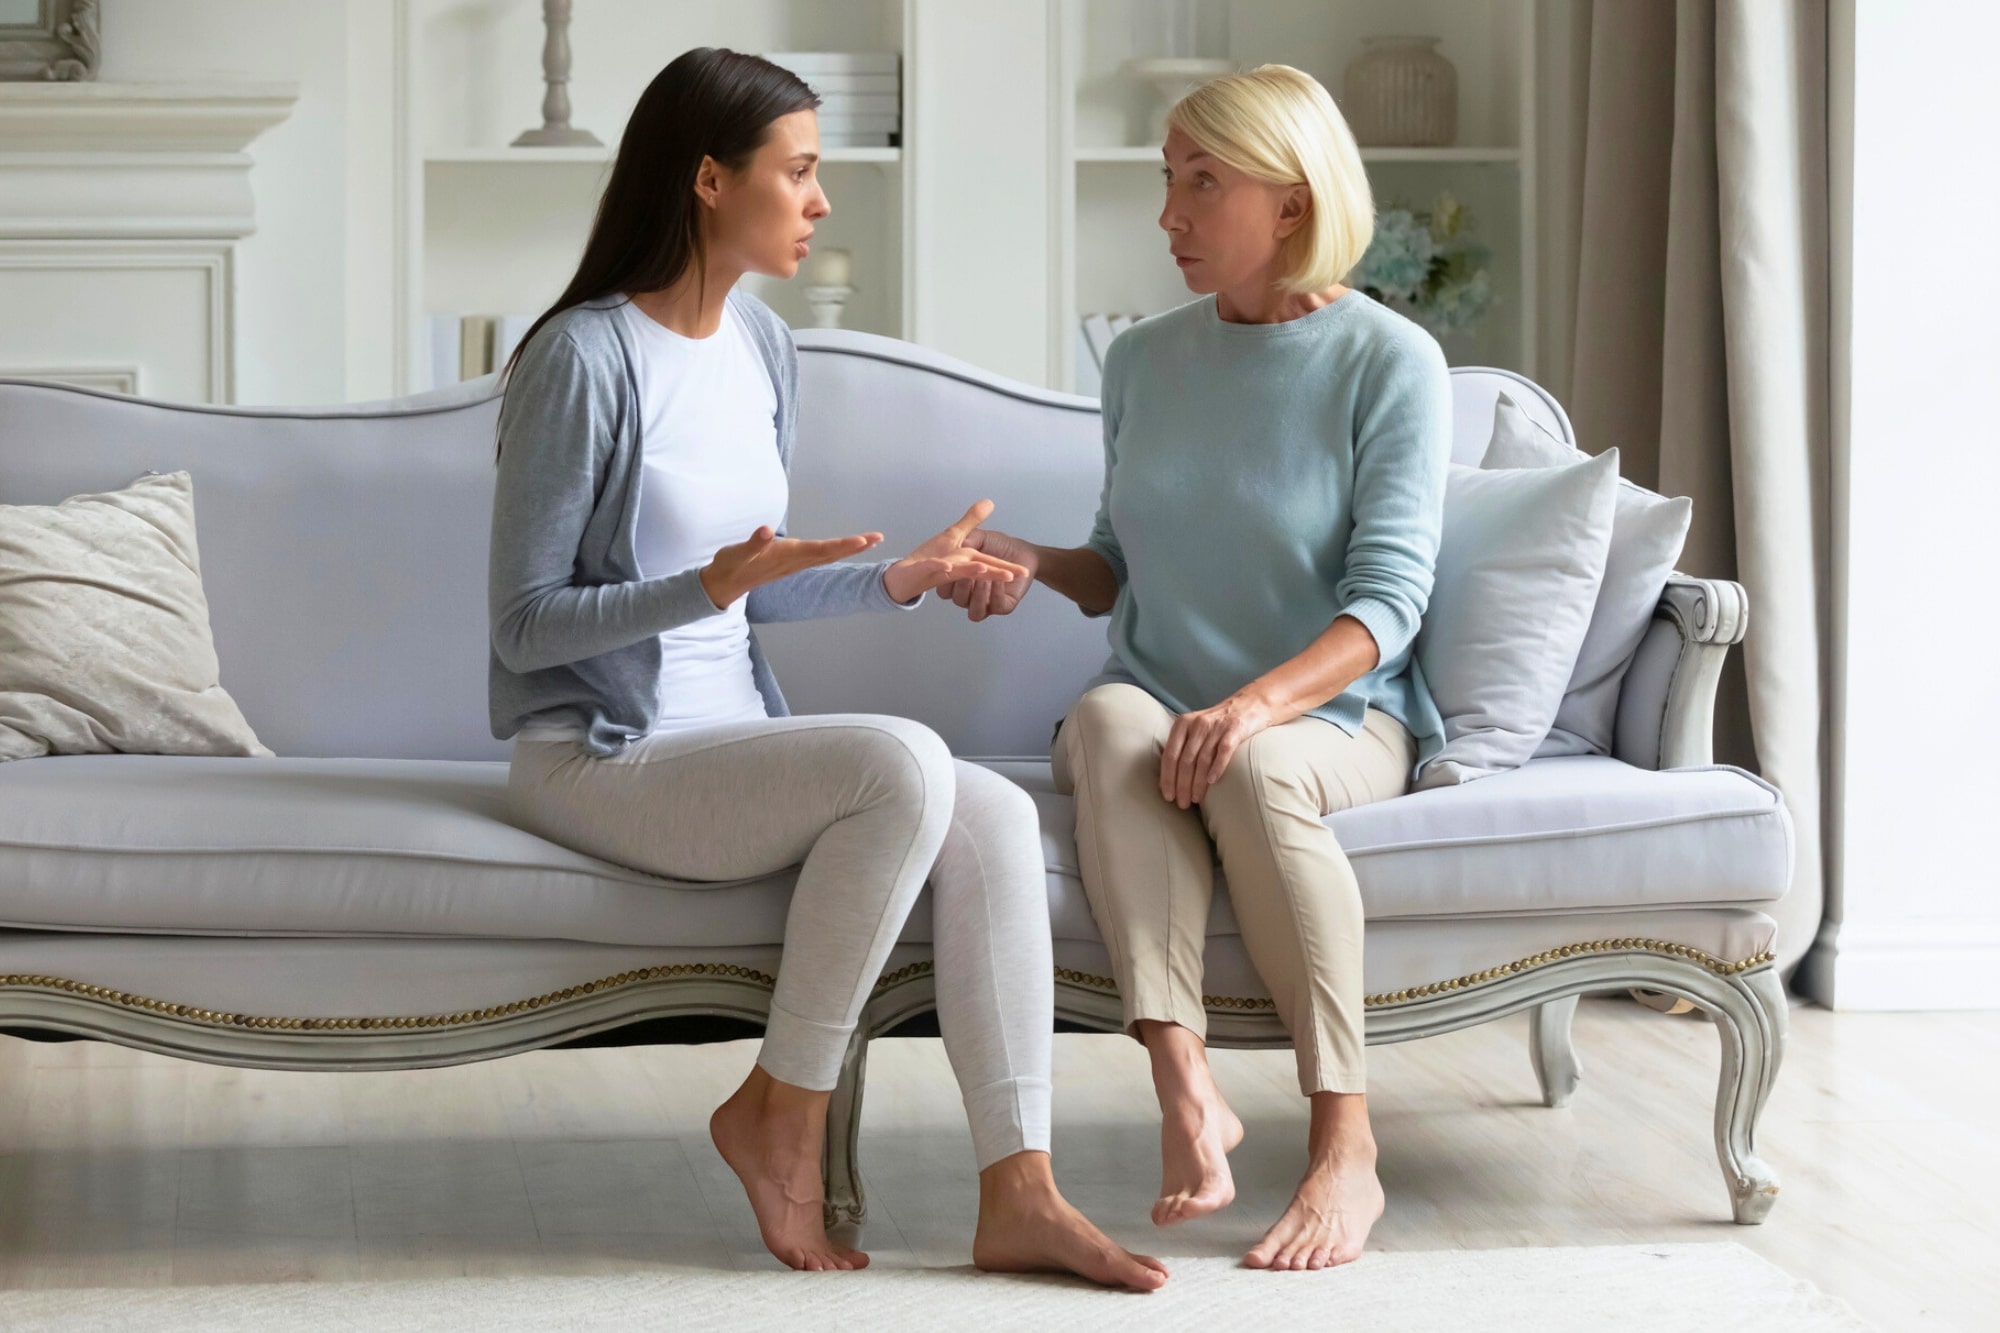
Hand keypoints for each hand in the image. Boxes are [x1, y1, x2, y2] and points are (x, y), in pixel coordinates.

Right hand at [700, 525, 883, 608]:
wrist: (725, 583)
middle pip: (831, 554)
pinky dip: (836, 550)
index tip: (862, 541)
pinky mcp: (791, 562)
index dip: (842, 545)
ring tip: (869, 541)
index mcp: (787, 556)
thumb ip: (753, 543)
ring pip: (827, 555)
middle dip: (854, 546)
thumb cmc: (731, 565)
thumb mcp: (738, 553)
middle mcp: (795, 561)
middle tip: (878, 537)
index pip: (820, 550)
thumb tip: (765, 531)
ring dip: (848, 548)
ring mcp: (794, 563)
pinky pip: (820, 556)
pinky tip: (844, 547)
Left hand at [883, 499, 1031, 604]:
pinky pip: (933, 571)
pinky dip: (939, 567)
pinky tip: (948, 566)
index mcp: (967, 562)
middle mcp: (957, 569)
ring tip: (984, 570)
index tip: (1025, 571)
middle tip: (1013, 576)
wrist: (904, 576)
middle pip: (981, 573)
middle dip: (996, 574)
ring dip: (971, 573)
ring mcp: (941, 573)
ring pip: (960, 574)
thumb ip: (972, 519)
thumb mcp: (955, 534)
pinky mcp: (924, 572)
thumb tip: (989, 501)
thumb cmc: (930, 556)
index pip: (991, 565)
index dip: (1007, 568)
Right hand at [941, 527, 1039, 620]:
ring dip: (978, 594)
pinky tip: (999, 580)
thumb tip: (955, 545)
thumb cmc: (998, 545)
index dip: (946, 582)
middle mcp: (970, 595)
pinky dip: (996, 593)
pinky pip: (995, 607)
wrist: (1023, 551)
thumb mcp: (978, 538)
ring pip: (974, 611)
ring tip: (985, 578)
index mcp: (959, 581)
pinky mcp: (1002, 606)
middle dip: (963, 587)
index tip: (952, 568)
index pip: (945, 590)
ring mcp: (985, 603)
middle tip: (969, 573)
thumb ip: (965, 540)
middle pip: (958, 600)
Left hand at [1160, 692, 1277, 808]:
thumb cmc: (1218, 723)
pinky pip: (1224, 751)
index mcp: (1183, 724)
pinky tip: (1213, 782)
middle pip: (1185, 760)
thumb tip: (1168, 779)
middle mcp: (1197, 724)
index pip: (1170, 755)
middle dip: (1181, 785)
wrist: (1250, 704)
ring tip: (1195, 799)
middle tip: (1182, 804)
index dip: (1167, 778)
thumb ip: (1182, 746)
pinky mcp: (1235, 729)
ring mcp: (1216, 726)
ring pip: (1202, 760)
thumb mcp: (1195, 728)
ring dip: (1198, 783)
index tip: (1168, 796)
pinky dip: (1217, 767)